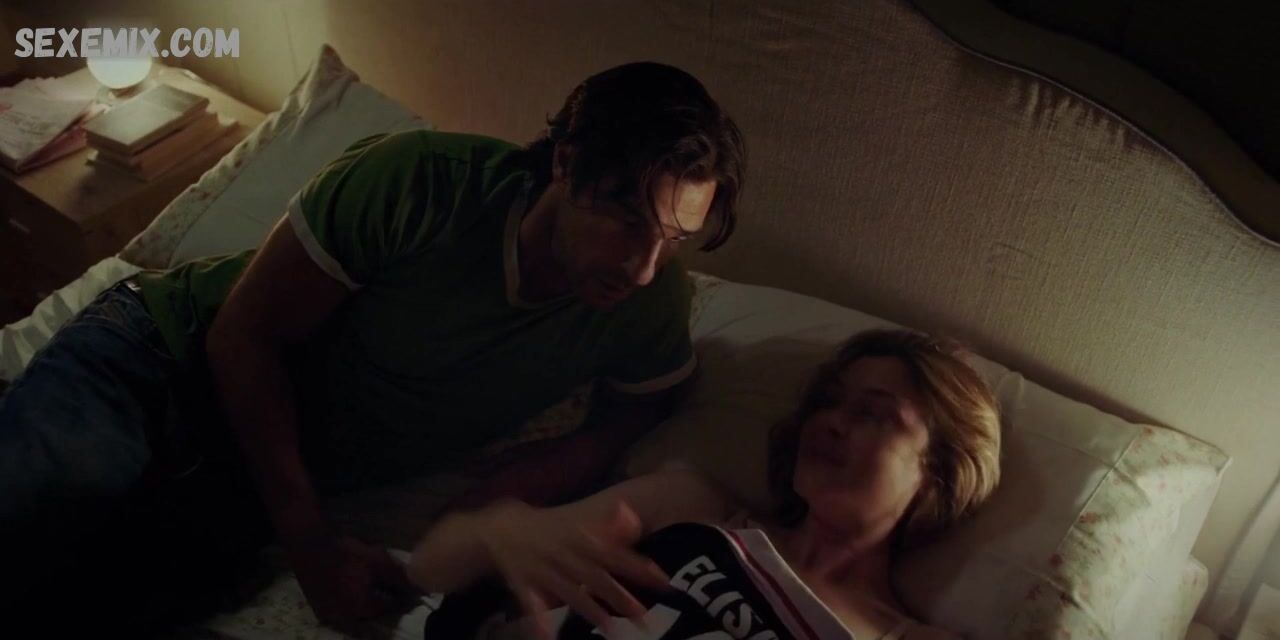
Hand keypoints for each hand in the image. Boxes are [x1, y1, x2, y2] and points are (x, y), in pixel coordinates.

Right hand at [285, 535, 417, 627]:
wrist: (310, 543)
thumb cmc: (348, 552)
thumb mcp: (379, 562)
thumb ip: (399, 579)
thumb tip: (418, 588)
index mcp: (362, 609)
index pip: (389, 609)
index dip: (401, 598)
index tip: (409, 590)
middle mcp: (345, 617)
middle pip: (372, 612)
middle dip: (383, 600)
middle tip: (392, 587)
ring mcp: (328, 613)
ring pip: (355, 610)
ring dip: (366, 600)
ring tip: (373, 584)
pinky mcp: (317, 605)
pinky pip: (340, 606)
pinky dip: (350, 598)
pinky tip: (353, 583)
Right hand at [476, 499, 669, 638]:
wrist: (502, 527)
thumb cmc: (549, 529)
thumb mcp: (578, 524)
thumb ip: (608, 527)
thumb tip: (637, 523)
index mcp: (579, 537)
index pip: (614, 553)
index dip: (638, 566)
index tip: (662, 579)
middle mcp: (564, 554)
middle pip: (595, 577)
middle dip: (619, 597)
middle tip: (644, 616)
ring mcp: (543, 570)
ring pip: (569, 592)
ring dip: (589, 611)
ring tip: (611, 629)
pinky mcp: (523, 584)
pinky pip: (530, 604)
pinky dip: (537, 620)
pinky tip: (545, 636)